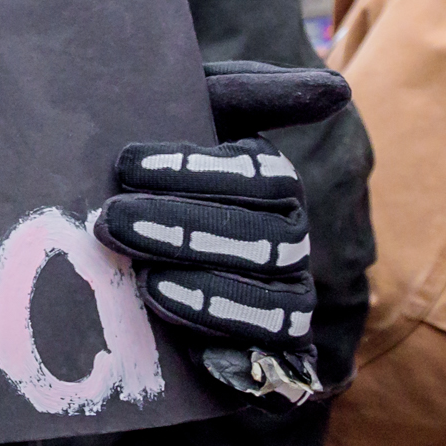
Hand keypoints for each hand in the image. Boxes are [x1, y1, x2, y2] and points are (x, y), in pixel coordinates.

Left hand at [93, 63, 351, 402]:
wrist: (109, 243)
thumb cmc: (149, 171)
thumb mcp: (188, 119)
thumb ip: (252, 92)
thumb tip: (336, 90)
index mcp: (273, 185)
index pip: (260, 176)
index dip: (196, 170)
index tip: (127, 164)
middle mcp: (288, 241)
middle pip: (261, 238)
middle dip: (182, 229)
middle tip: (112, 220)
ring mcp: (282, 298)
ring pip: (270, 301)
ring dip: (205, 290)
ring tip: (144, 281)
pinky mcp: (265, 353)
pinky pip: (265, 355)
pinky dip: (223, 341)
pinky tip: (176, 324)